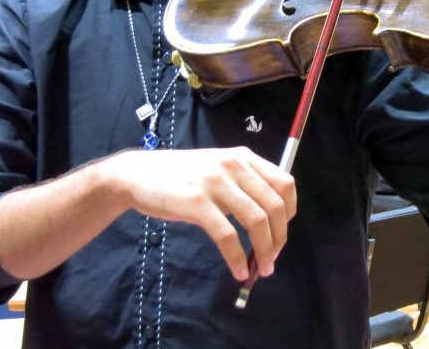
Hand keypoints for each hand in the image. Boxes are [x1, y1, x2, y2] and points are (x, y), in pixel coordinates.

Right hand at [106, 148, 296, 281]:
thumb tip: (269, 223)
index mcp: (243, 157)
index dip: (290, 212)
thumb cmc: (181, 176)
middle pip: (275, 206)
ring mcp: (216, 183)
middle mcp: (234, 166)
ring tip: (262, 269)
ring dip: (264, 251)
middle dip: (279, 238)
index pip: (285, 183)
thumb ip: (243, 185)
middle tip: (272, 258)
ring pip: (256, 221)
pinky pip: (227, 236)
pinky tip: (238, 270)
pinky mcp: (197, 203)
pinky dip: (237, 257)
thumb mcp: (218, 168)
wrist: (138, 174)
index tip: (282, 231)